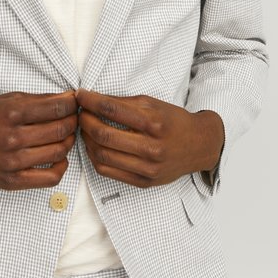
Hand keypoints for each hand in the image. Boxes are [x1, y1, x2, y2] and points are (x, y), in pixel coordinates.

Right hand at [0, 91, 77, 189]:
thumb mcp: (6, 100)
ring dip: (69, 141)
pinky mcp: (12, 181)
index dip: (72, 104)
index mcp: (11, 112)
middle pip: (60, 129)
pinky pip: (49, 178)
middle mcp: (13, 137)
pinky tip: (60, 157)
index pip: (57, 107)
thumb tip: (66, 99)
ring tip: (67, 134)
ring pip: (58, 151)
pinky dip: (62, 166)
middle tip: (74, 118)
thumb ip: (36, 100)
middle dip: (73, 121)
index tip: (75, 102)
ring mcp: (13, 162)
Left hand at [76, 89, 223, 187]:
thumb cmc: (173, 121)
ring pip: (101, 155)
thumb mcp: (152, 104)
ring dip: (86, 140)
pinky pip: (108, 172)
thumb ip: (123, 102)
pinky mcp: (144, 182)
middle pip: (103, 134)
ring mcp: (147, 168)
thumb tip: (93, 99)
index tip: (80, 95)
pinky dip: (94, 157)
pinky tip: (93, 146)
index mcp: (153, 122)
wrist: (199, 146)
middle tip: (79, 113)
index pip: (111, 109)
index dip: (90, 101)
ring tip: (84, 129)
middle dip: (84, 121)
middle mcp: (151, 147)